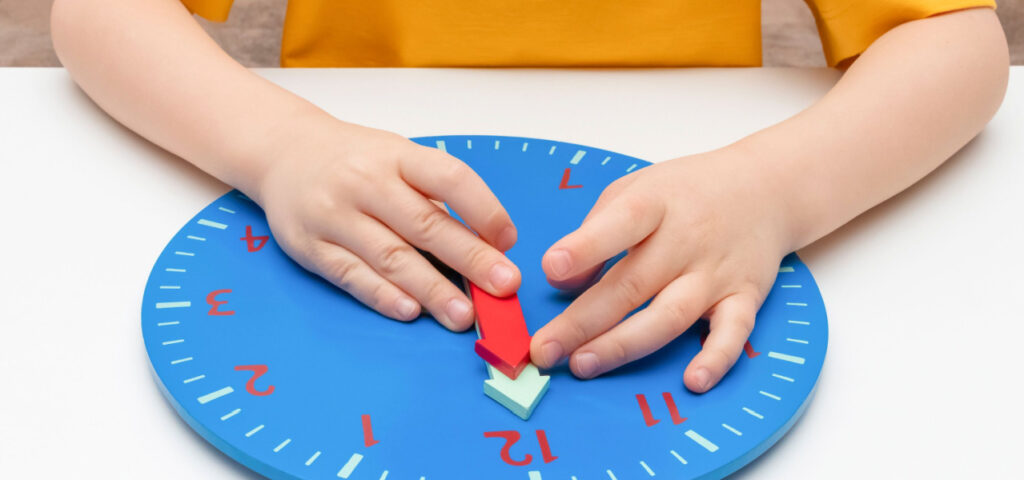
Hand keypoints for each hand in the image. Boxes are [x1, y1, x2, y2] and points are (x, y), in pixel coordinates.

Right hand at [256, 122, 519, 329]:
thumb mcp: (397, 159)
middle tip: (503, 286)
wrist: (284, 153)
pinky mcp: (311, 247)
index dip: (484, 209)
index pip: (449, 178)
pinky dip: (383, 295)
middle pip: (424, 224)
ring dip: (431, 289)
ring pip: (390, 256)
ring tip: (463, 315)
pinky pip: (351, 276)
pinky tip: (410, 312)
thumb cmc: (357, 162)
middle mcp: (365, 182)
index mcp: (397, 156)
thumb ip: (434, 197)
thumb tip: (485, 248)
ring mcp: (334, 215)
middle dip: (469, 258)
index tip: (508, 241)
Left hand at [530, 146, 792, 391]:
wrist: (764, 188)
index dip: (585, 248)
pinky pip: (733, 333)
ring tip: (583, 364)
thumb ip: (595, 231)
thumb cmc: (686, 193)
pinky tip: (693, 380)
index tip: (551, 268)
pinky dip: (716, 359)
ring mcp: (716, 272)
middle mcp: (687, 240)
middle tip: (545, 350)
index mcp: (655, 204)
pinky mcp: (745, 298)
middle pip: (631, 285)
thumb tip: (564, 283)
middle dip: (582, 322)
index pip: (621, 223)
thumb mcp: (634, 189)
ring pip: (669, 316)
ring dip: (624, 345)